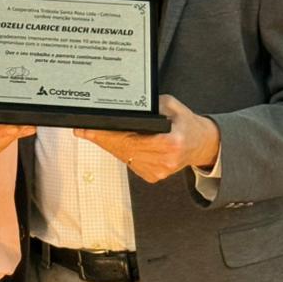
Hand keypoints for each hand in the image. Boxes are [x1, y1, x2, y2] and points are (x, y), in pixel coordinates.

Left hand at [73, 94, 219, 182]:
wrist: (200, 143)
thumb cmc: (185, 123)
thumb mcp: (172, 105)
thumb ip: (152, 105)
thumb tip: (126, 107)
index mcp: (171, 142)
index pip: (131, 139)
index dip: (107, 134)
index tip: (89, 130)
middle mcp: (165, 160)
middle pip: (124, 149)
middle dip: (102, 139)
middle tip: (83, 130)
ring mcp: (159, 171)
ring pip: (125, 157)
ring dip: (109, 146)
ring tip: (93, 134)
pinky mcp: (153, 176)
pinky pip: (130, 163)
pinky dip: (120, 152)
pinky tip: (111, 142)